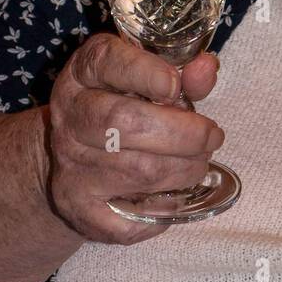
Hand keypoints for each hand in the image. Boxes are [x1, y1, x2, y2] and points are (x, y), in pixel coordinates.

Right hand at [47, 33, 223, 243]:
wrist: (73, 157)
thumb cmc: (125, 108)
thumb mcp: (148, 80)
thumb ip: (182, 72)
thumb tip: (207, 69)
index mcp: (84, 73)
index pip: (107, 62)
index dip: (146, 73)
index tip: (176, 87)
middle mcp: (69, 117)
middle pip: (124, 123)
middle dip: (184, 133)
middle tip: (212, 136)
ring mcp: (69, 165)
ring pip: (137, 171)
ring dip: (184, 169)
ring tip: (199, 163)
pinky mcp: (77, 207)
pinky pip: (128, 218)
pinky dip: (162, 210)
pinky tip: (173, 196)